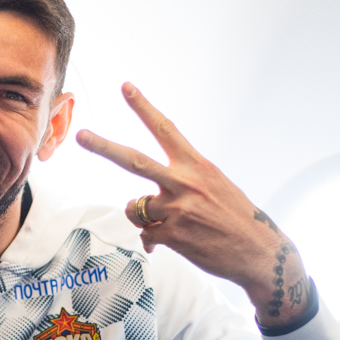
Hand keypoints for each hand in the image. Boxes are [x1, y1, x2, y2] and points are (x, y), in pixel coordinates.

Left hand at [76, 84, 309, 327]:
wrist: (259, 252)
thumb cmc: (236, 218)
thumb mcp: (214, 186)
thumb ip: (180, 185)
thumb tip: (143, 204)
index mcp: (197, 165)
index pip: (165, 129)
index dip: (143, 107)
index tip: (125, 87)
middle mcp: (185, 183)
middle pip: (134, 161)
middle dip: (103, 147)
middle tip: (80, 135)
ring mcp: (177, 210)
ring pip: (135, 207)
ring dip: (142, 216)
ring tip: (167, 222)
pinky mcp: (173, 236)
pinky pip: (146, 235)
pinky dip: (154, 240)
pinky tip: (173, 242)